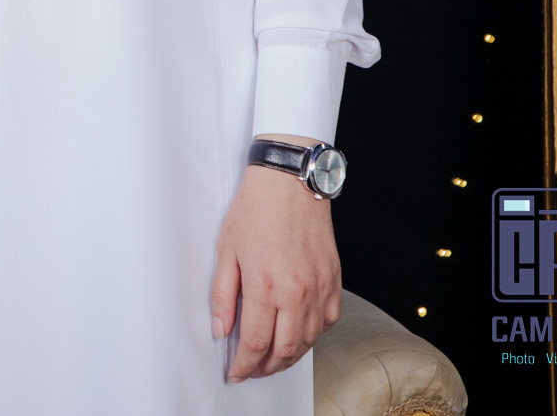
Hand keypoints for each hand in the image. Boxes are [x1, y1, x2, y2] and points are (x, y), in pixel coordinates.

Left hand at [212, 151, 342, 381]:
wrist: (290, 184)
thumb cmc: (255, 211)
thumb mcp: (226, 251)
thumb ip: (223, 296)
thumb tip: (221, 330)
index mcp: (266, 286)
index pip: (256, 342)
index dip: (244, 364)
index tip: (236, 372)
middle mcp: (297, 293)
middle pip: (284, 350)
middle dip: (266, 368)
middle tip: (252, 370)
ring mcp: (320, 289)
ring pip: (308, 341)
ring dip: (289, 356)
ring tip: (271, 358)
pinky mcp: (335, 283)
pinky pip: (326, 323)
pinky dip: (311, 336)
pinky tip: (296, 335)